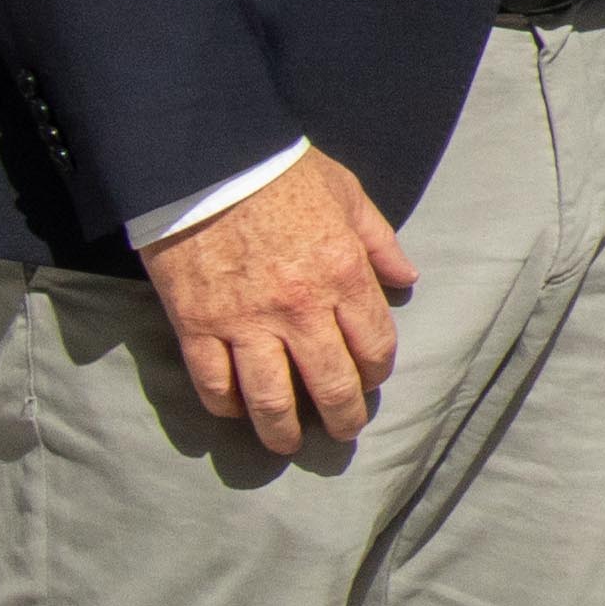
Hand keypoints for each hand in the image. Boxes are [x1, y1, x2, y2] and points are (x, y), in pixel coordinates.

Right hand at [141, 152, 415, 452]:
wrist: (205, 161)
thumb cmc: (281, 173)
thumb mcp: (347, 195)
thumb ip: (380, 241)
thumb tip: (407, 278)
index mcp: (344, 275)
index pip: (374, 347)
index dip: (377, 372)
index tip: (371, 379)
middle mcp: (301, 309)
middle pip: (331, 385)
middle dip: (342, 418)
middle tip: (342, 433)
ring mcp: (246, 322)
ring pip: (271, 399)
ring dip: (281, 430)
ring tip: (286, 444)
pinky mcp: (197, 326)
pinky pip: (213, 383)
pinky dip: (226, 406)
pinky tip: (235, 412)